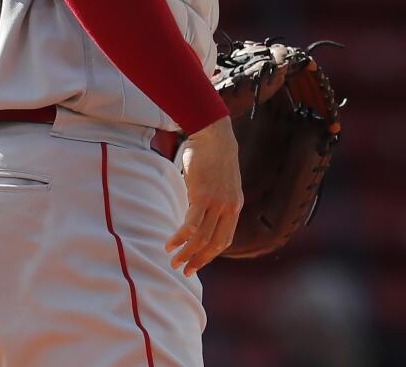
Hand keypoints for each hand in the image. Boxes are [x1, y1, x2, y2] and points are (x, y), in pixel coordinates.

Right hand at [166, 116, 241, 275]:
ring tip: (174, 260)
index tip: (197, 264)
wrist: (215, 136)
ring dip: (187, 252)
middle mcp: (229, 208)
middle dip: (198, 260)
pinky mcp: (203, 196)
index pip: (225, 240)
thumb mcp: (220, 184)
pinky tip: (170, 243)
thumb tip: (198, 213)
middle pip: (214, 244)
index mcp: (235, 207)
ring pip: (202, 238)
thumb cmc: (213, 157)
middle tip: (184, 270)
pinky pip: (191, 225)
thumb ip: (214, 201)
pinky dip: (180, 237)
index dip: (210, 255)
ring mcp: (217, 203)